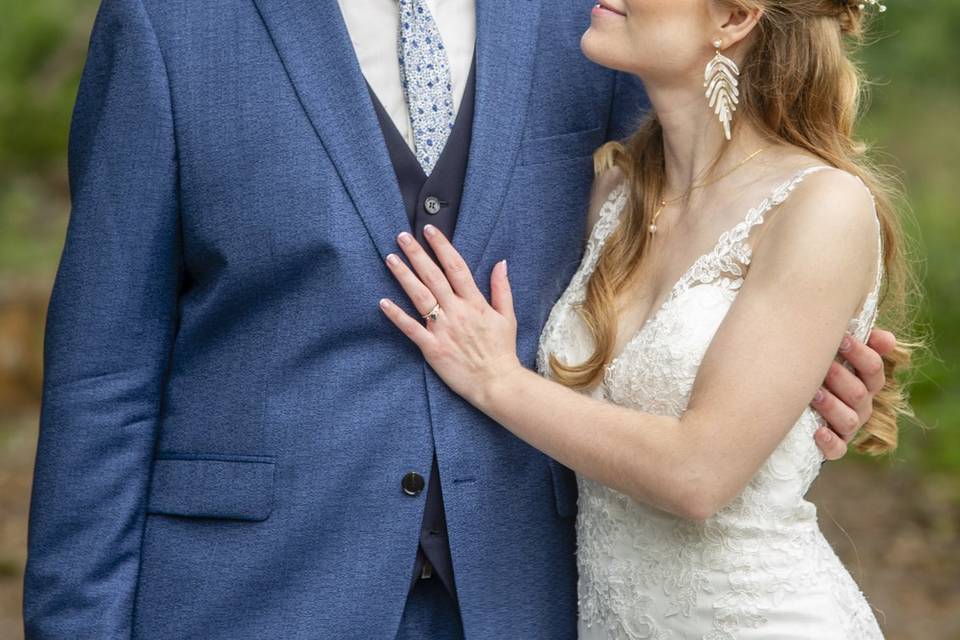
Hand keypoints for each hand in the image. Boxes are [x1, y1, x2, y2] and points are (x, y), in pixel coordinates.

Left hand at [378, 225, 522, 406]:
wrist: (497, 383)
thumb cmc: (502, 350)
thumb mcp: (507, 316)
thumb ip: (501, 288)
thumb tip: (501, 263)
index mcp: (475, 302)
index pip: (456, 266)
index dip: (441, 246)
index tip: (429, 230)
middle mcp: (457, 311)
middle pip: (433, 276)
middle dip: (417, 254)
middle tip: (401, 236)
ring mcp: (443, 329)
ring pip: (420, 297)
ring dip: (404, 276)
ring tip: (390, 258)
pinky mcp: (432, 348)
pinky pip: (411, 329)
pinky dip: (397, 316)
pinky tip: (383, 302)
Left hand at [811, 328, 896, 459]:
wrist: (787, 401)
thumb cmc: (814, 367)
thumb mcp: (833, 351)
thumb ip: (858, 341)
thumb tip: (886, 339)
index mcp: (864, 381)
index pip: (874, 369)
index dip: (861, 354)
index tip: (842, 339)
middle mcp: (860, 405)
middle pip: (860, 393)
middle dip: (841, 378)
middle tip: (824, 365)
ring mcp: (847, 426)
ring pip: (850, 420)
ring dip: (832, 406)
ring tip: (814, 394)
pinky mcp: (833, 446)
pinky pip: (837, 450)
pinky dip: (829, 442)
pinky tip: (818, 432)